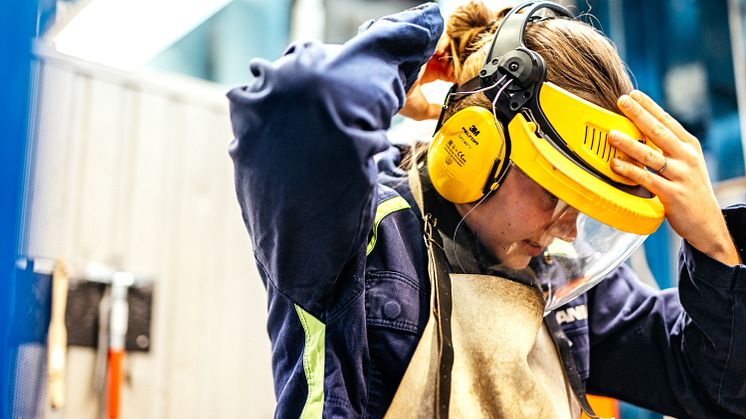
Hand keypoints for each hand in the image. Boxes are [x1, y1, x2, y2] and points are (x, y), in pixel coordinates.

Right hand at [399, 39, 454, 120]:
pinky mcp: (422, 44)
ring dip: (450, 55)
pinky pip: (439, 38)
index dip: (453, 75)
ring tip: (448, 64)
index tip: (458, 81)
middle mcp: (422, 63)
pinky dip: (445, 44)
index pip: (443, 72)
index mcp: (422, 76)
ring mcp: (422, 52)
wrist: (393, 85)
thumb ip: (435, 112)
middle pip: (445, 58)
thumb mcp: (422, 111)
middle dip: (453, 65)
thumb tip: (444, 114)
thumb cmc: (403, 99)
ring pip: (444, 47)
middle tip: (455, 72)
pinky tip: (443, 55)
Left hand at [608, 90, 740, 265]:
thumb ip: (667, 147)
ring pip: (651, 155)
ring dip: (629, 143)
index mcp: (688, 146)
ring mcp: (680, 175)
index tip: (633, 94)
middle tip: (621, 101)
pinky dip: (630, 171)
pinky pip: (647, 179)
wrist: (707, 221)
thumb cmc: (690, 189)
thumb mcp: (685, 162)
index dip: (649, 106)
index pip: (667, 121)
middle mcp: (686, 157)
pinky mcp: (672, 194)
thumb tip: (641, 128)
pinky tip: (615, 164)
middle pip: (658, 131)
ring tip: (611, 134)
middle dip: (638, 115)